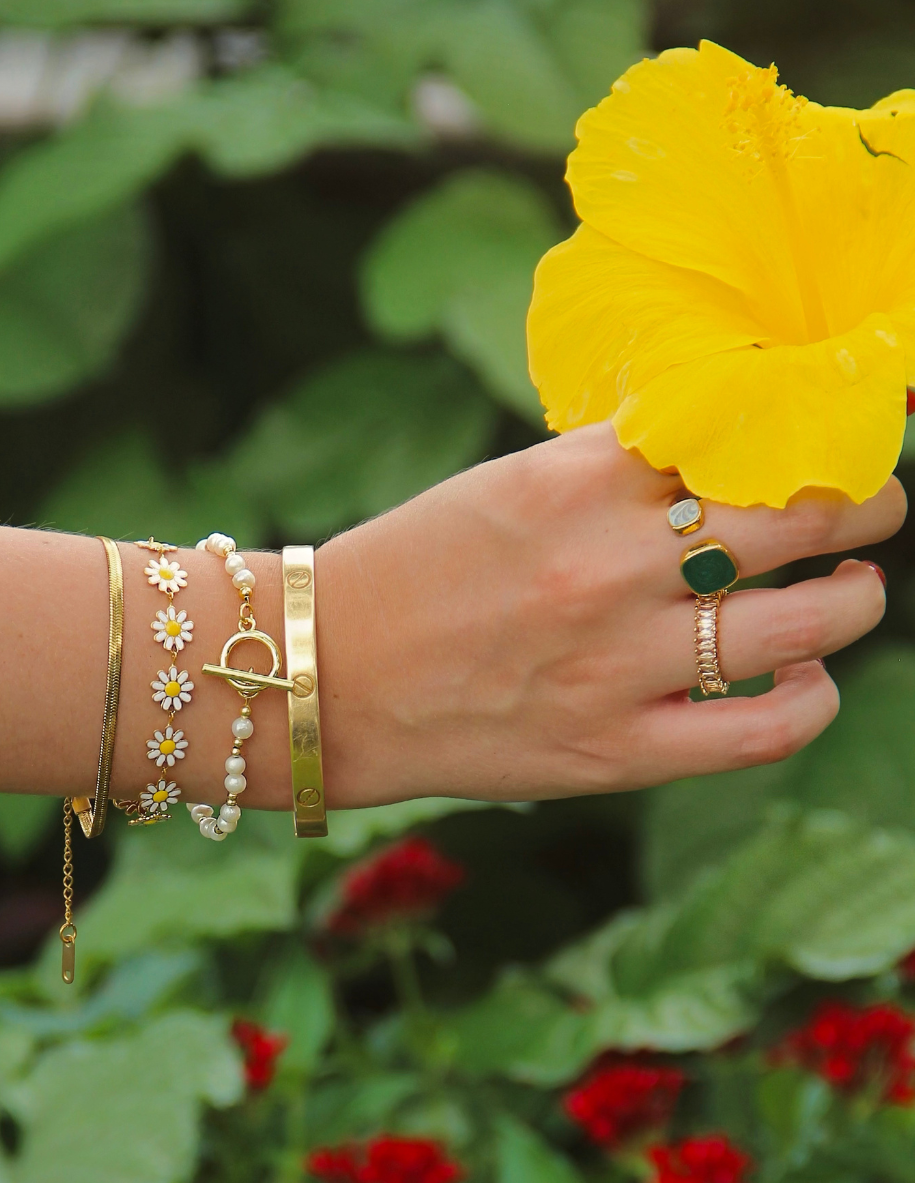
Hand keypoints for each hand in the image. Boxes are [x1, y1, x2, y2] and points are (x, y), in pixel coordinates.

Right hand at [316, 422, 904, 804]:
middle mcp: (607, 567)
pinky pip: (761, 730)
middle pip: (793, 518)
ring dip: (856, 599)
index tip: (829, 436)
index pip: (736, 435)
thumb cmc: (411, 570)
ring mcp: (616, 665)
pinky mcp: (612, 751)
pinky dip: (813, 701)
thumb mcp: (504, 486)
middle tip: (878, 502)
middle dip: (864, 503)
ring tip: (857, 588)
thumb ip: (610, 468)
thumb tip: (718, 448)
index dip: (804, 431)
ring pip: (803, 623)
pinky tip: (811, 679)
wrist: (324, 676)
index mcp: (573, 483)